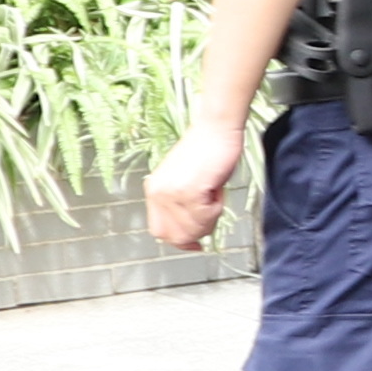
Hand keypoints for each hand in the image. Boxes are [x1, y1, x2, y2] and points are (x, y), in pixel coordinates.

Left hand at [145, 116, 243, 255]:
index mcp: (154, 191)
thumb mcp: (185, 181)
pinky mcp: (190, 191)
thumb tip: (193, 230)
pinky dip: (217, 208)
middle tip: (212, 211)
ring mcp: (172, 193)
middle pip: (176, 235)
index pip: (160, 230)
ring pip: (193, 229)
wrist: (216, 128)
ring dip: (210, 217)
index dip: (180, 239)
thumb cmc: (208, 150)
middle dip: (199, 230)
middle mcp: (158, 193)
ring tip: (214, 195)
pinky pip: (206, 217)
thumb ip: (181, 204)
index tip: (196, 242)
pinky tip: (216, 190)